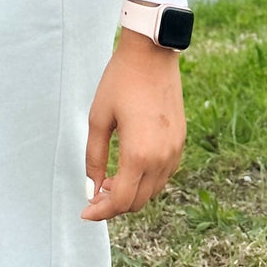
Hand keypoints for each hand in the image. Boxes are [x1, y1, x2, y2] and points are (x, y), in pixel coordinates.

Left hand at [81, 32, 185, 220]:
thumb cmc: (121, 81)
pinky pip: (164, 174)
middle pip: (138, 201)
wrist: (151, 54)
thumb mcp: (98, 118)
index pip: (121, 200)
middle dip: (114, 205)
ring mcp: (175, 151)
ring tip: (110, 179)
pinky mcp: (181, 142)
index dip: (101, 212)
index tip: (86, 212)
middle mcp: (161, 158)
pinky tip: (130, 166)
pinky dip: (146, 180)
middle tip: (95, 194)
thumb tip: (92, 187)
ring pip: (152, 191)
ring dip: (131, 193)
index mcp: (139, 154)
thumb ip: (94, 157)